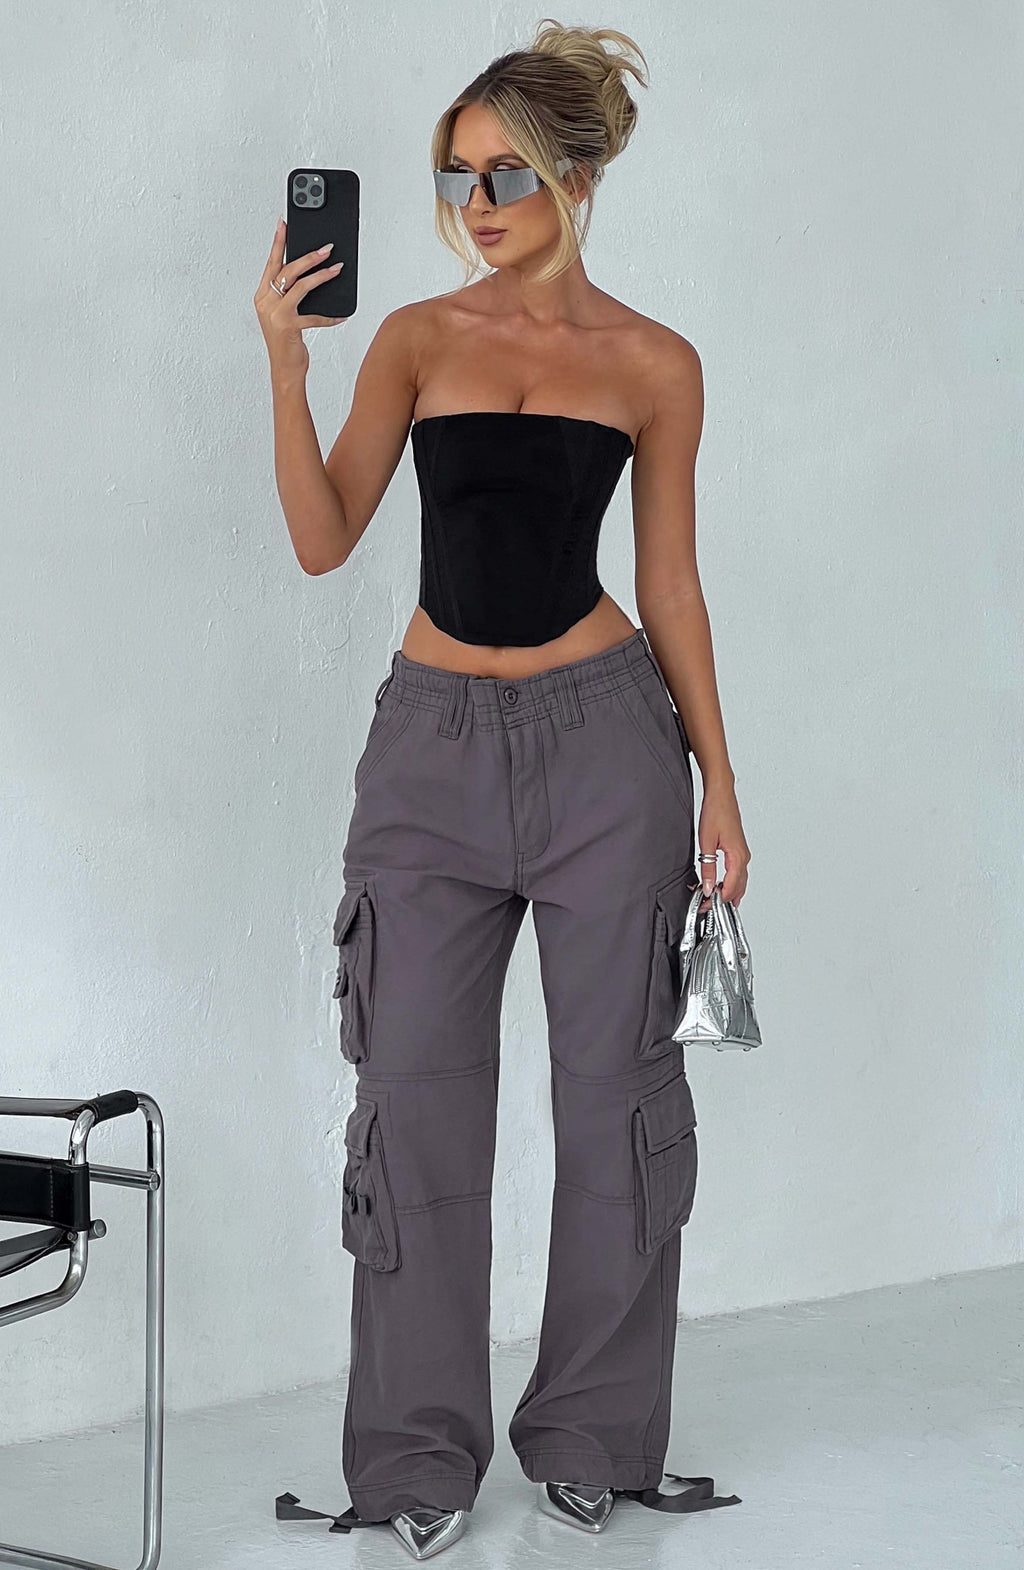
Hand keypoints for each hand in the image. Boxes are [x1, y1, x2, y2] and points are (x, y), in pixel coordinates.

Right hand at [253, 218, 347, 380]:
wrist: (284, 369)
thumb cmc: (286, 341)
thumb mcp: (284, 314)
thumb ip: (290, 295)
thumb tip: (311, 274)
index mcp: (262, 296)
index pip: (271, 264)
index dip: (277, 242)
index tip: (284, 223)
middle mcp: (266, 302)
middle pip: (287, 270)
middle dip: (308, 256)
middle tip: (327, 248)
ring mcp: (276, 315)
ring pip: (300, 286)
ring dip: (321, 276)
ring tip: (337, 268)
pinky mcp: (290, 328)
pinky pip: (315, 316)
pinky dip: (330, 316)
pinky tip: (342, 315)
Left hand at [697, 781, 749, 907]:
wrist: (721, 795)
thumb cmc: (716, 812)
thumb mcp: (706, 843)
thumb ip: (707, 868)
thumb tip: (707, 887)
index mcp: (737, 857)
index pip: (731, 887)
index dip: (718, 899)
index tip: (706, 905)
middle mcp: (744, 857)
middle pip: (738, 887)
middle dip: (724, 899)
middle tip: (707, 906)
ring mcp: (743, 853)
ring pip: (740, 881)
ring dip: (728, 892)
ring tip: (712, 899)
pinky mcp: (739, 850)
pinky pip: (738, 872)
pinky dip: (731, 882)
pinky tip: (721, 885)